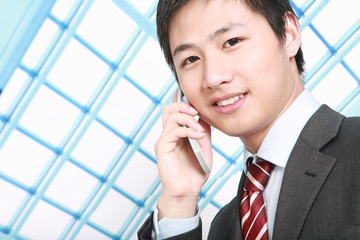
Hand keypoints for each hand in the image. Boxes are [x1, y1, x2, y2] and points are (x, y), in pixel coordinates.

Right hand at [155, 90, 211, 219]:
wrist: (188, 190)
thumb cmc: (195, 171)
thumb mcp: (204, 146)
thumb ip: (202, 130)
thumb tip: (202, 115)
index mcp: (177, 133)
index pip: (175, 111)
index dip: (181, 101)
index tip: (192, 98)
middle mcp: (168, 134)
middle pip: (168, 109)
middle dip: (183, 105)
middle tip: (196, 112)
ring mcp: (164, 140)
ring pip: (171, 116)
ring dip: (188, 119)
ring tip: (199, 129)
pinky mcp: (162, 147)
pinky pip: (173, 130)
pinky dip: (187, 130)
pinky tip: (197, 136)